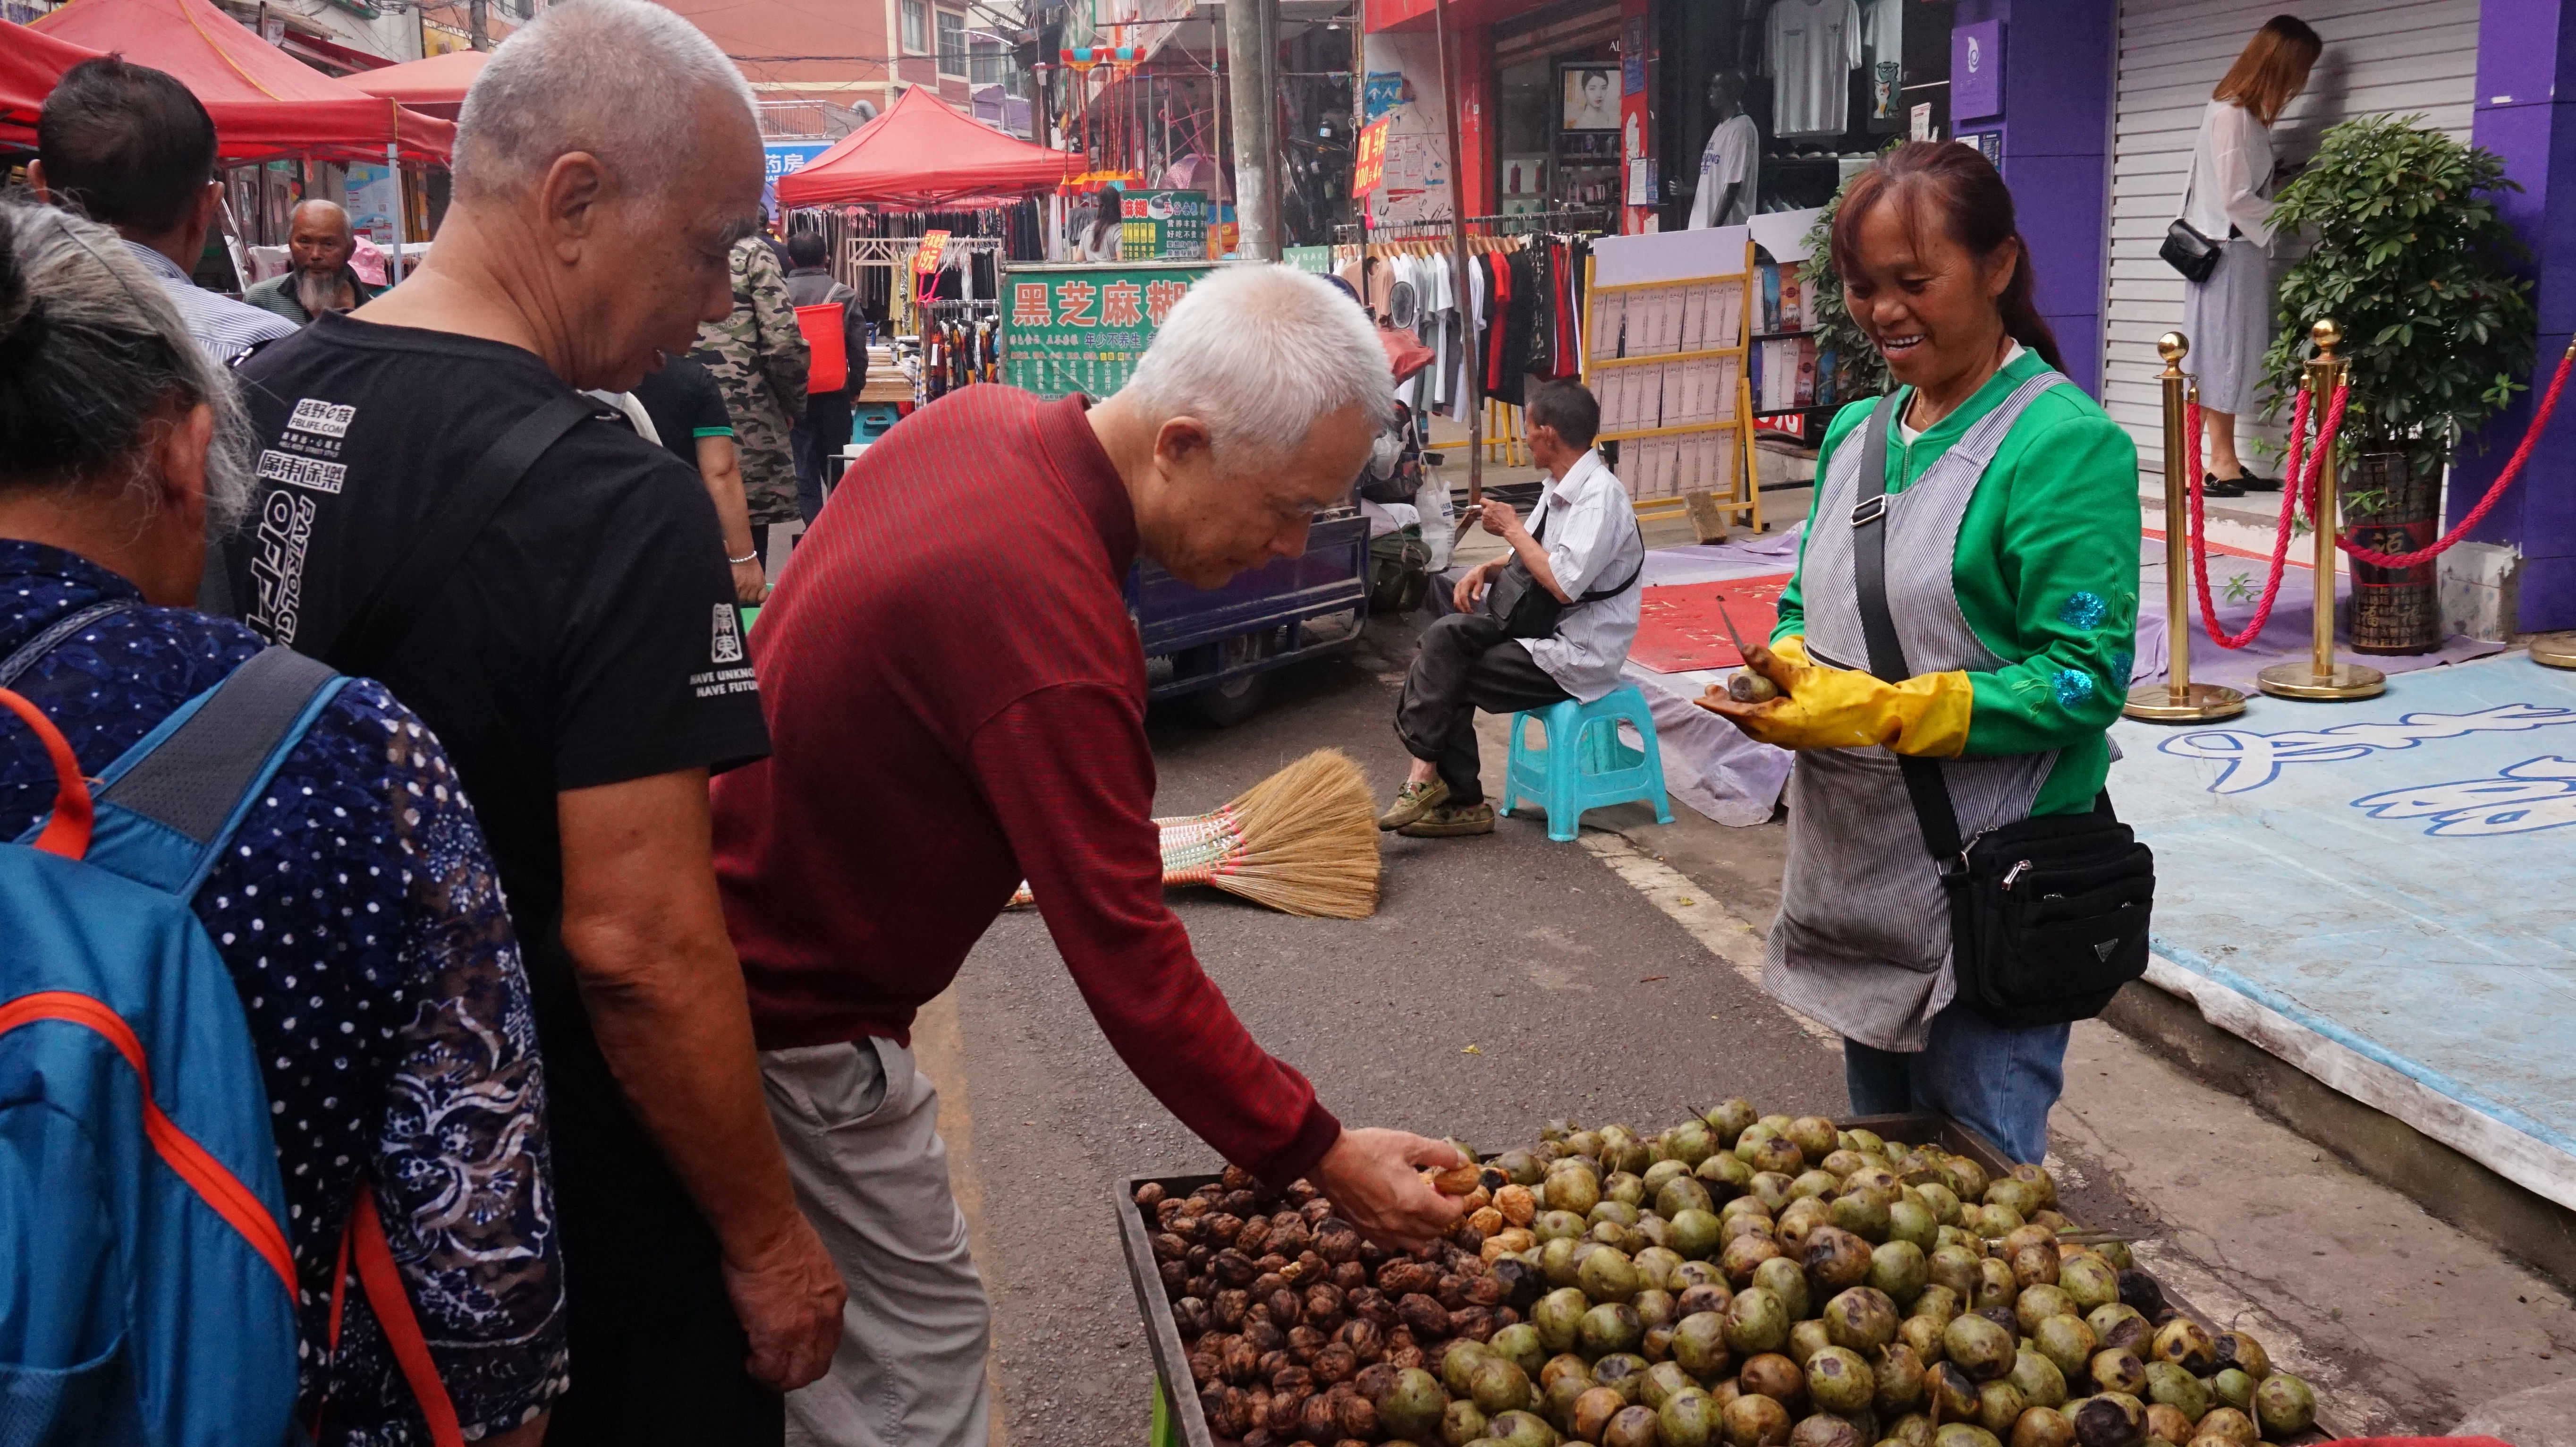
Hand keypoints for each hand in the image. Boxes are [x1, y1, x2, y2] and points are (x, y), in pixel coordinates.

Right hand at [721, 1217, 845, 1391]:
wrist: (766, 1232)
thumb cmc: (781, 1234)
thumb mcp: (811, 1263)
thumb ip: (810, 1287)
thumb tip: (795, 1297)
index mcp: (833, 1298)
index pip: (829, 1341)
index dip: (808, 1352)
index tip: (790, 1352)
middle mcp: (825, 1319)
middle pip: (816, 1366)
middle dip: (795, 1373)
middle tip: (773, 1369)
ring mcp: (802, 1332)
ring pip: (795, 1376)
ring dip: (776, 1378)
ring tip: (759, 1368)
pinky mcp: (776, 1337)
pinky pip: (769, 1371)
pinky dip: (757, 1371)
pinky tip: (747, 1361)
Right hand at [732, 559, 770, 605]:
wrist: (742, 556)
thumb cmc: (751, 566)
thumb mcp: (759, 576)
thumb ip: (760, 587)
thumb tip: (757, 598)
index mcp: (761, 583)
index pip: (762, 598)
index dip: (758, 599)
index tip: (755, 597)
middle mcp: (753, 586)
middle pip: (750, 600)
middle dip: (747, 598)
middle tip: (744, 593)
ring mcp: (744, 585)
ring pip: (741, 598)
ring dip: (739, 596)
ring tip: (738, 590)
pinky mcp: (735, 583)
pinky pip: (734, 594)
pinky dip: (733, 593)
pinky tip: (733, 589)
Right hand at [1309, 1128, 1467, 1250]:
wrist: (1328, 1158)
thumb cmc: (1367, 1149)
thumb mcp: (1409, 1143)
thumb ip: (1441, 1154)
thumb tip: (1463, 1162)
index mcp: (1414, 1202)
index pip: (1450, 1215)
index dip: (1457, 1201)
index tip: (1451, 1188)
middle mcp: (1400, 1223)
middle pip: (1436, 1231)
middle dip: (1443, 1213)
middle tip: (1437, 1193)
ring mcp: (1382, 1231)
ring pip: (1417, 1243)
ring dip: (1426, 1227)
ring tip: (1419, 1206)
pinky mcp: (1366, 1232)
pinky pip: (1394, 1244)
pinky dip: (1403, 1235)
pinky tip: (1398, 1216)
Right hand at [1451, 558, 1497, 613]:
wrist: (1475, 572)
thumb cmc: (1478, 578)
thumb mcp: (1480, 584)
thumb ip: (1477, 592)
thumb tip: (1476, 600)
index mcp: (1464, 584)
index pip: (1463, 597)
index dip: (1466, 605)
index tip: (1471, 611)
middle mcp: (1458, 586)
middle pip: (1457, 600)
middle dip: (1462, 609)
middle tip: (1469, 614)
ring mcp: (1455, 589)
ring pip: (1455, 601)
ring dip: (1460, 608)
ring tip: (1467, 612)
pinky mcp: (1455, 591)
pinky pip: (1455, 600)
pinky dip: (1459, 605)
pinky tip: (1464, 608)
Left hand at [1475, 500, 1524, 539]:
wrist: (1510, 528)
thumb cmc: (1510, 517)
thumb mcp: (1506, 506)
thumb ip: (1498, 504)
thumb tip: (1495, 504)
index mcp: (1491, 505)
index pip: (1482, 500)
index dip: (1485, 502)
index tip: (1486, 504)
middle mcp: (1486, 511)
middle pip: (1482, 509)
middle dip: (1487, 510)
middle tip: (1494, 513)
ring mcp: (1484, 519)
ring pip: (1483, 516)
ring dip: (1488, 517)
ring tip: (1495, 520)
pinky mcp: (1484, 526)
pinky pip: (1484, 523)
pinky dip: (1488, 523)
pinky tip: (1494, 524)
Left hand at [1694, 634, 1972, 755]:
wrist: (1878, 716)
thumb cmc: (1844, 696)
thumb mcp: (1804, 676)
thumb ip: (1772, 664)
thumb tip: (1743, 649)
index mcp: (1775, 723)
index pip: (1736, 713)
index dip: (1716, 704)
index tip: (1698, 698)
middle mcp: (1779, 735)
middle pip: (1743, 720)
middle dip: (1728, 705)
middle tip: (1713, 690)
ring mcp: (1792, 737)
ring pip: (1758, 724)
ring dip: (1744, 708)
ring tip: (1733, 693)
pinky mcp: (1802, 734)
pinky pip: (1773, 725)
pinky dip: (1762, 712)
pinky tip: (1763, 699)